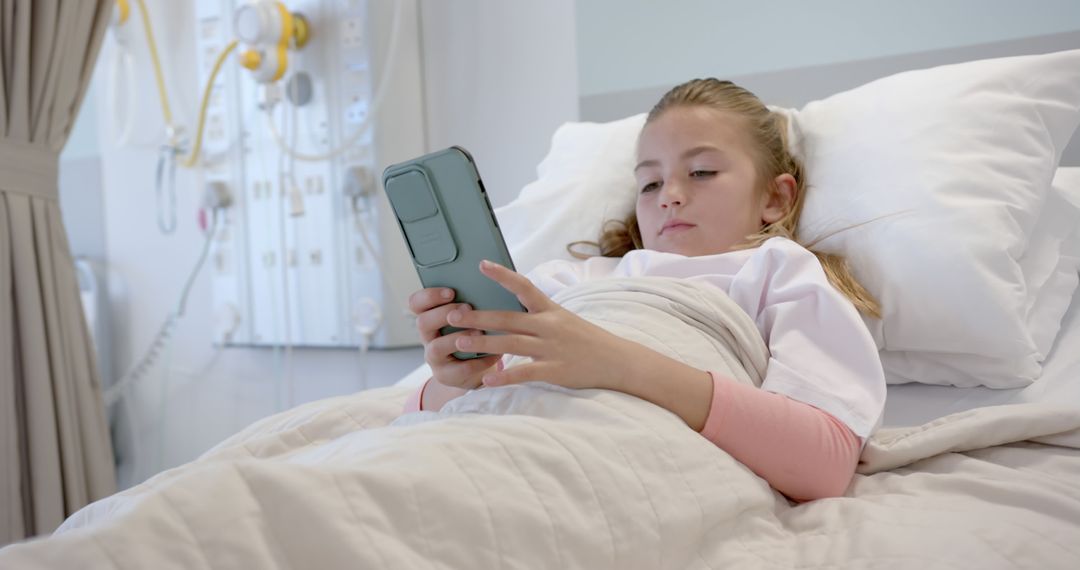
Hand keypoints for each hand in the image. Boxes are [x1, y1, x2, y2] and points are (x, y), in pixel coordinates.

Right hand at [408, 287, 501, 389]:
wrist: (477, 371)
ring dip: (458, 337)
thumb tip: (486, 287)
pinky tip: (495, 353)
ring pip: (436, 347)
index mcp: (430, 317)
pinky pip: (460, 368)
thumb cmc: (474, 335)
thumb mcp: (469, 318)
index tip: (451, 291)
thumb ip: (469, 304)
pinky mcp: (447, 376)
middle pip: (422, 322)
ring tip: (479, 332)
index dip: (429, 296)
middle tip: (467, 308)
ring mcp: (435, 358)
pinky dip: (479, 360)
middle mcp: (428, 337)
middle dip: (444, 314)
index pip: (416, 303)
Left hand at [445, 260, 639, 389]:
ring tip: (458, 343)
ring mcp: (551, 348)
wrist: (617, 361)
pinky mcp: (555, 370)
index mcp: (550, 310)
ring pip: (510, 344)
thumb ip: (538, 314)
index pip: (523, 286)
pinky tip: (486, 379)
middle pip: (507, 318)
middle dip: (477, 317)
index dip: (502, 275)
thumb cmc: (586, 340)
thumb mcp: (564, 319)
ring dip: (482, 343)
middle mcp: (548, 326)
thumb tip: (511, 304)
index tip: (481, 265)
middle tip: (451, 316)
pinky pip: (525, 372)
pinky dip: (504, 376)